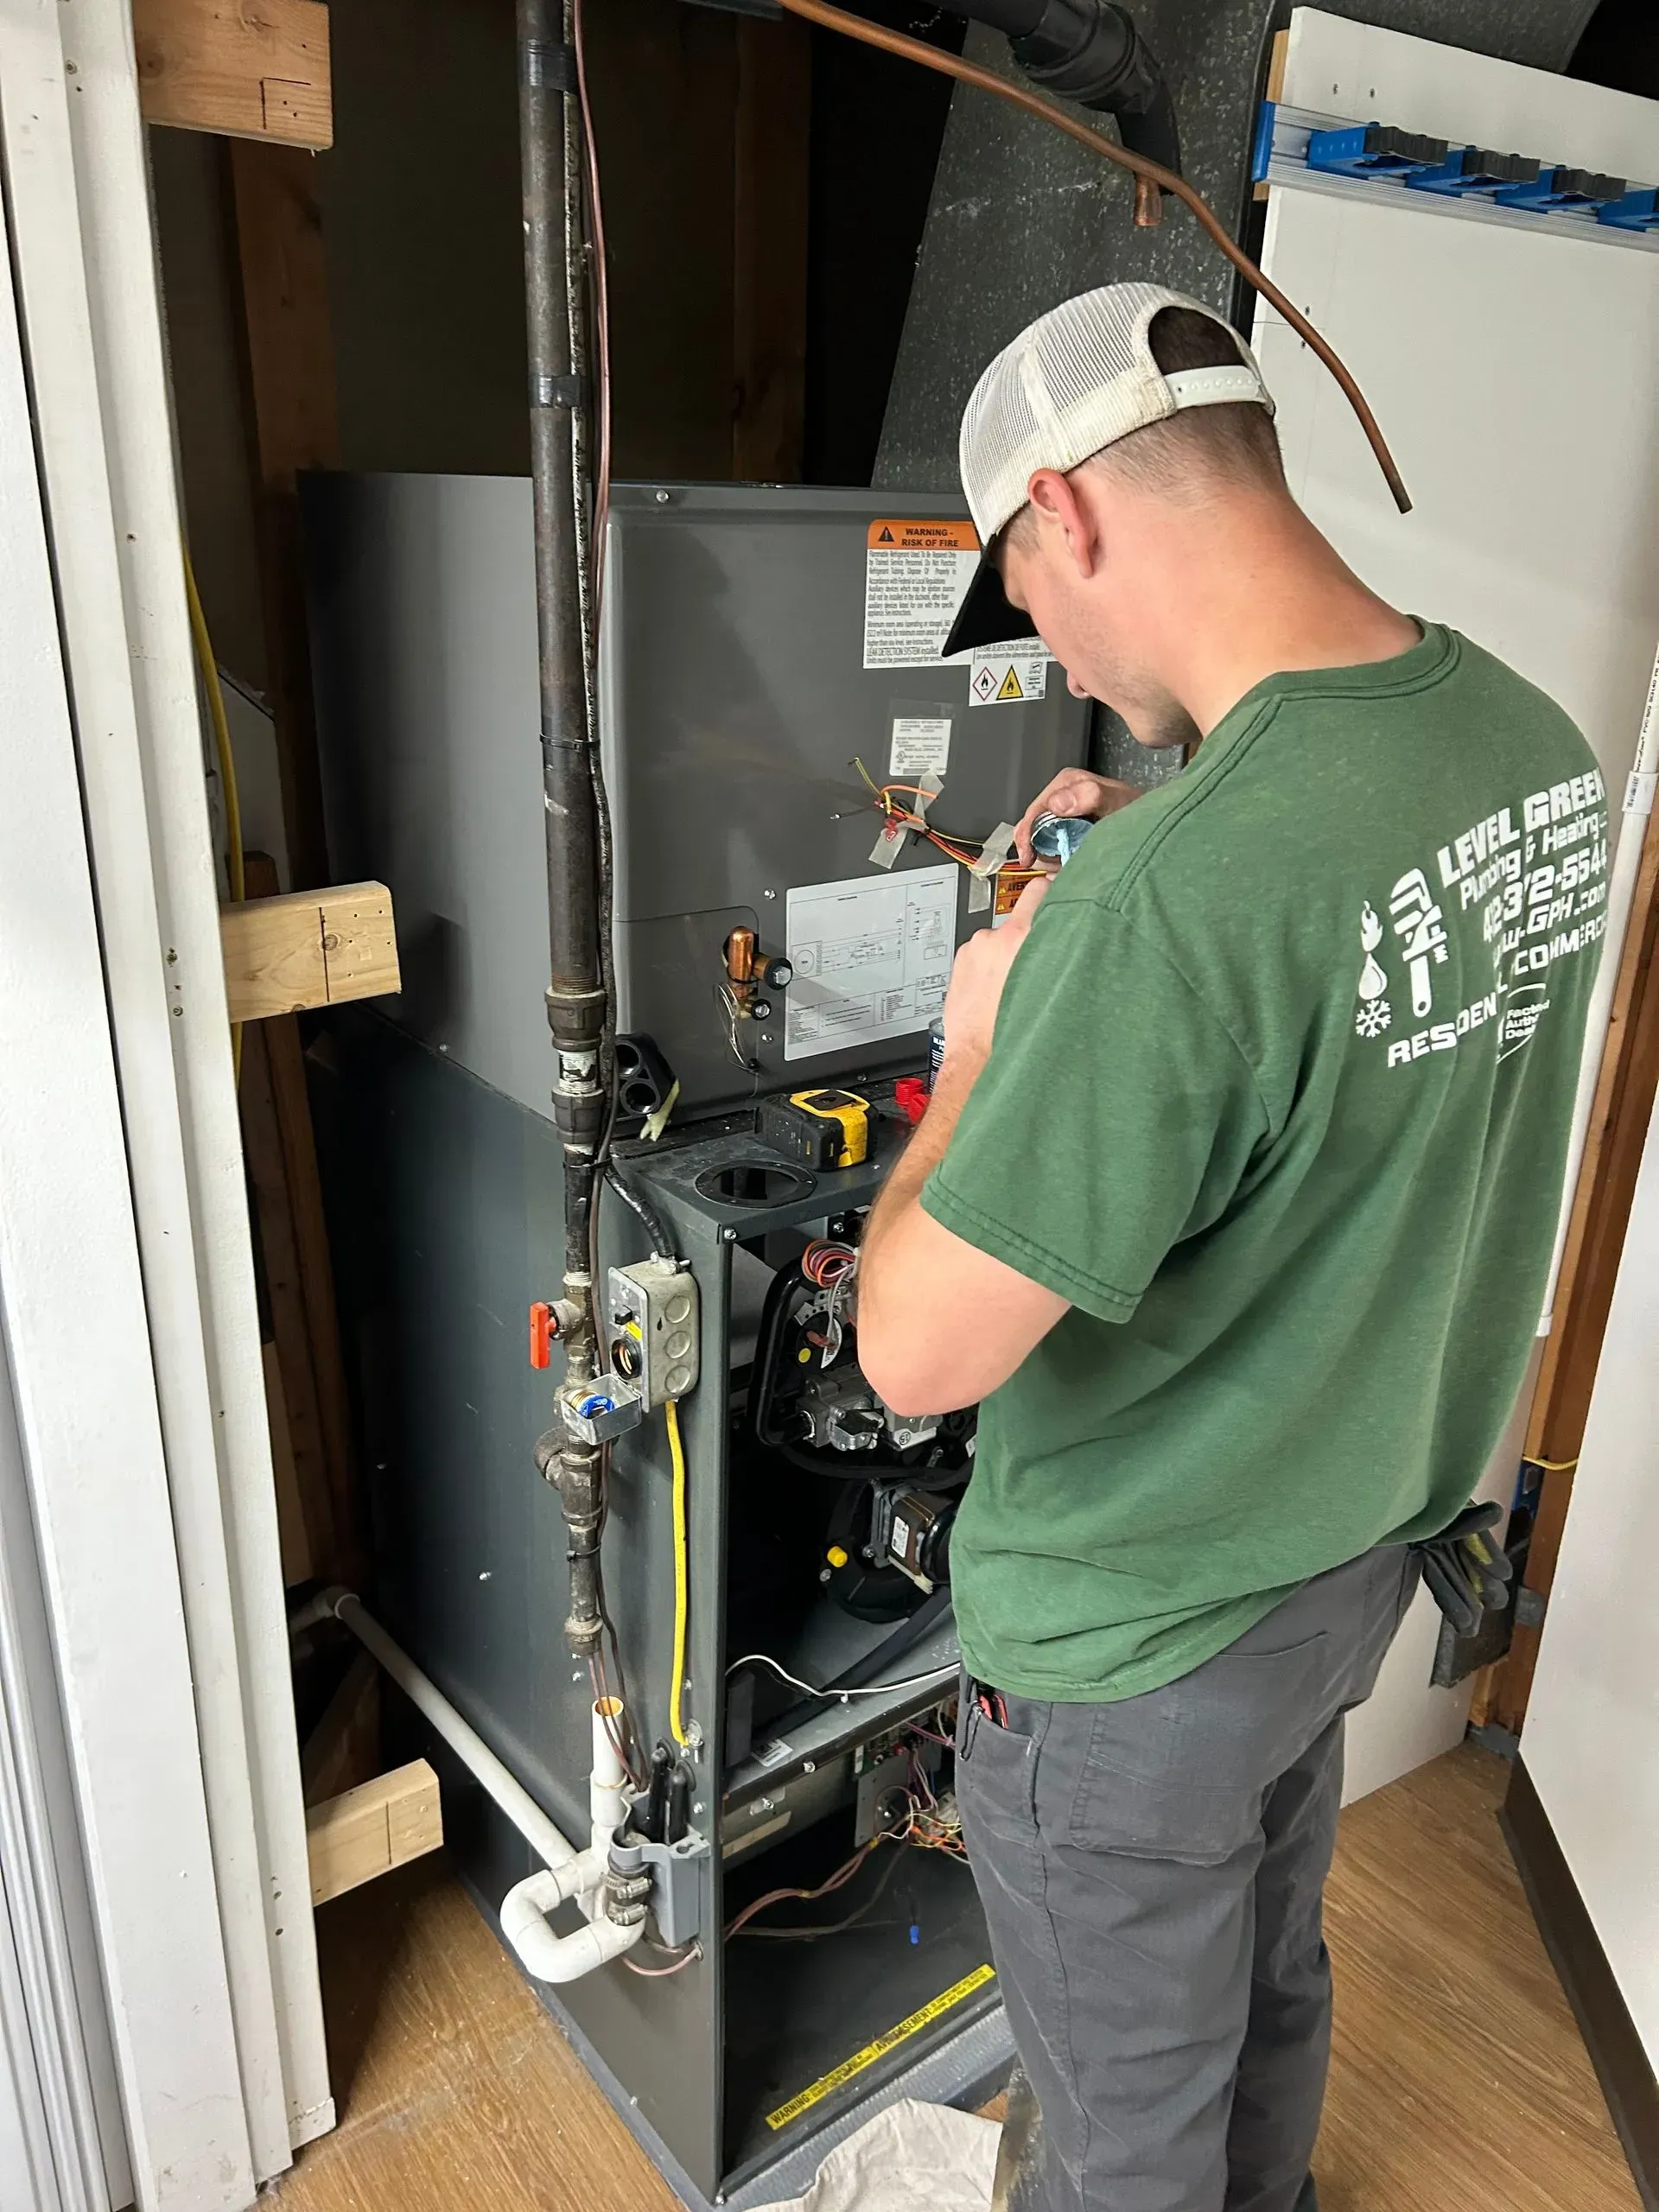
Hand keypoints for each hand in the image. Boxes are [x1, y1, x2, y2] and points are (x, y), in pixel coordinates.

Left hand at [938, 877, 1049, 1074]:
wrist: (977, 1057)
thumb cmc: (1013, 1033)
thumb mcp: (1054, 991)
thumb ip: (1062, 957)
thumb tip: (1076, 938)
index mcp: (1023, 938)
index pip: (1041, 890)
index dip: (1053, 891)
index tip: (1061, 890)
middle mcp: (996, 937)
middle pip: (1021, 918)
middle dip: (1030, 933)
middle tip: (1038, 955)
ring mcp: (975, 947)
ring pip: (999, 938)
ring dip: (1006, 953)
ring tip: (1012, 983)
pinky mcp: (960, 959)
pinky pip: (980, 953)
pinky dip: (987, 964)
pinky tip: (994, 989)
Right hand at [1013, 767, 1141, 865]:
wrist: (1153, 827)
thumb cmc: (1138, 812)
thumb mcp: (1117, 801)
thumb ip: (1092, 795)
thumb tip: (1057, 804)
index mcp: (1066, 783)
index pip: (1033, 812)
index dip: (1027, 836)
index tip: (1031, 858)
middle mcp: (1061, 796)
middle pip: (1033, 826)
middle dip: (1036, 848)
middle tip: (1051, 866)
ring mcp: (1064, 814)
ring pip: (1039, 838)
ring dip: (1046, 855)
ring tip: (1061, 866)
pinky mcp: (1069, 829)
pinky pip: (1052, 846)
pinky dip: (1055, 859)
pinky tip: (1065, 865)